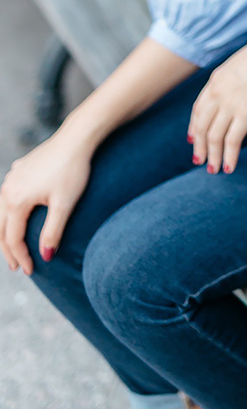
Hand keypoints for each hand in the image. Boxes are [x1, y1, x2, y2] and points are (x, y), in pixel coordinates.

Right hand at [0, 133, 91, 274]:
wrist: (76, 138)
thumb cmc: (73, 170)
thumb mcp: (65, 204)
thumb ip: (53, 231)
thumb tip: (45, 256)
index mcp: (16, 200)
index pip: (13, 238)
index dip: (22, 257)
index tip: (32, 271)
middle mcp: (8, 189)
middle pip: (1, 228)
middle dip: (9, 250)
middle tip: (17, 267)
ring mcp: (12, 177)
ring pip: (1, 212)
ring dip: (7, 231)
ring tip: (14, 246)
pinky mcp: (19, 169)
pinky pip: (8, 196)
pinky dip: (10, 212)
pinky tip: (17, 215)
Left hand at [188, 25, 246, 175]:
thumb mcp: (244, 64)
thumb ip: (235, 79)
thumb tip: (240, 89)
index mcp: (216, 79)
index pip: (198, 108)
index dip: (194, 126)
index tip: (192, 139)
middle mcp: (218, 92)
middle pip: (201, 125)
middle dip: (199, 145)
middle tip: (199, 160)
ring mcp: (231, 103)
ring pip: (213, 136)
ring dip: (212, 155)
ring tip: (213, 169)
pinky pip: (232, 140)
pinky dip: (229, 156)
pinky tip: (230, 167)